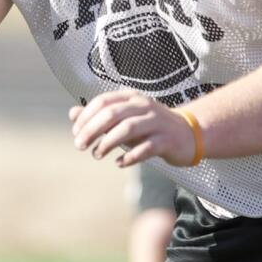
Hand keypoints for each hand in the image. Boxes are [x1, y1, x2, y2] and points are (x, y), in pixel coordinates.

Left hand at [69, 90, 196, 167]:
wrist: (188, 134)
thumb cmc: (150, 127)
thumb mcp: (125, 118)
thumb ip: (99, 116)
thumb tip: (72, 114)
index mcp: (132, 98)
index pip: (103, 102)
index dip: (86, 117)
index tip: (75, 133)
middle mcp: (144, 106)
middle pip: (112, 114)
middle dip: (92, 130)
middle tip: (80, 146)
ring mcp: (157, 122)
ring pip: (128, 128)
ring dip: (108, 142)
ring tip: (96, 154)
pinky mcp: (167, 140)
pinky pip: (146, 148)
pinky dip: (130, 156)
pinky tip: (119, 162)